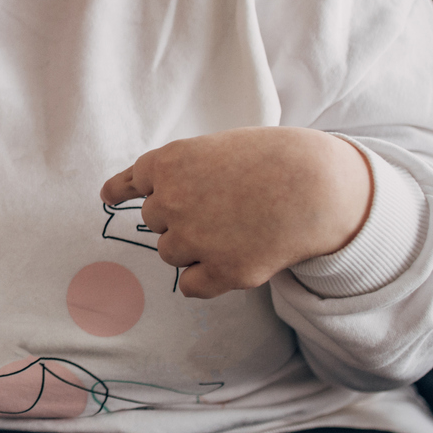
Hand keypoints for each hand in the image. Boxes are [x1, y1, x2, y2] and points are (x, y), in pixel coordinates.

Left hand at [99, 127, 372, 298]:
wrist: (317, 184)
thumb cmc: (271, 159)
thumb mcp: (215, 146)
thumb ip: (174, 170)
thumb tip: (114, 193)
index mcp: (167, 163)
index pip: (133, 183)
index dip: (137, 190)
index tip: (119, 198)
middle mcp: (171, 202)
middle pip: (155, 222)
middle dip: (181, 217)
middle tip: (223, 205)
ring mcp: (194, 239)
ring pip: (171, 254)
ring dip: (194, 247)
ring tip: (237, 227)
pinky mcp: (222, 272)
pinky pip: (190, 286)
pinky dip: (206, 278)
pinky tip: (233, 259)